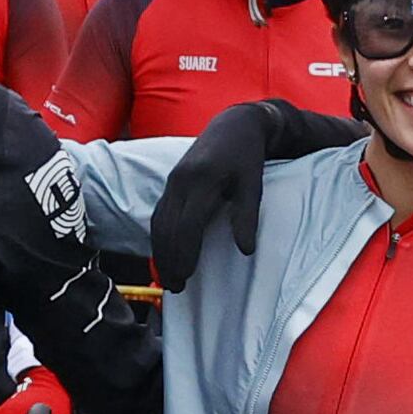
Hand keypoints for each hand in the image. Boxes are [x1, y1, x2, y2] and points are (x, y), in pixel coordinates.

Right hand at [149, 104, 287, 287]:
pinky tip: (164, 255)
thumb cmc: (247, 157)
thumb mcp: (253, 184)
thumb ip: (247, 216)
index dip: (185, 253)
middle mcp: (181, 181)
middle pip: (168, 228)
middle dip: (169, 260)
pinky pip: (159, 214)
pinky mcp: (171, 182)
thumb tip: (246, 251)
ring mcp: (172, 181)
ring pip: (159, 222)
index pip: (188, 225)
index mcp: (202, 180)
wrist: (234, 125)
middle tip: (175, 288)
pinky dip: (159, 237)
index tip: (187, 277)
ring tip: (168, 279)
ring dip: (161, 252)